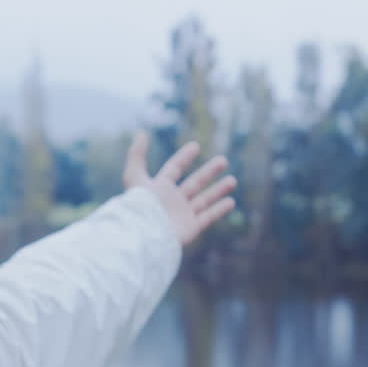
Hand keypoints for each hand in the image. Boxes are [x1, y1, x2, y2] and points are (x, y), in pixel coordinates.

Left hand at [122, 131, 236, 247]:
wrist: (143, 234)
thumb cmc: (139, 206)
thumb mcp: (134, 176)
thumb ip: (137, 154)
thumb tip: (141, 132)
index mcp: (159, 188)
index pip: (174, 168)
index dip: (184, 157)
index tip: (195, 145)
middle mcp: (172, 201)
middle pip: (194, 183)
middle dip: (208, 172)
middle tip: (223, 160)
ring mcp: (182, 215)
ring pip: (203, 200)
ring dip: (218, 190)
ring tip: (233, 180)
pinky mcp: (190, 229)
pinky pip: (207, 218)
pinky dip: (219, 210)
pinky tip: (231, 202)